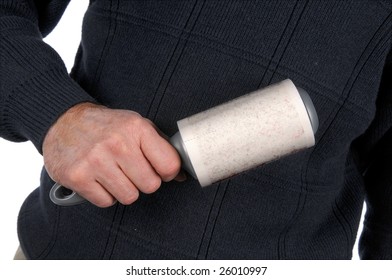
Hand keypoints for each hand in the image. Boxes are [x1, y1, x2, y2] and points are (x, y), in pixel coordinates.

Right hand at [42, 103, 183, 206]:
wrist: (65, 121)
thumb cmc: (107, 126)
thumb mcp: (136, 125)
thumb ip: (161, 147)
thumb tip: (182, 175)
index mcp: (136, 128)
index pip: (169, 165)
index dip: (167, 172)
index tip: (159, 169)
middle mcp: (117, 143)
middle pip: (151, 185)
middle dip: (144, 181)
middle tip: (132, 170)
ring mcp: (96, 160)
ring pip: (129, 197)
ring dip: (124, 189)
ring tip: (114, 172)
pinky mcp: (78, 176)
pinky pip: (106, 202)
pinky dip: (105, 194)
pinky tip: (99, 178)